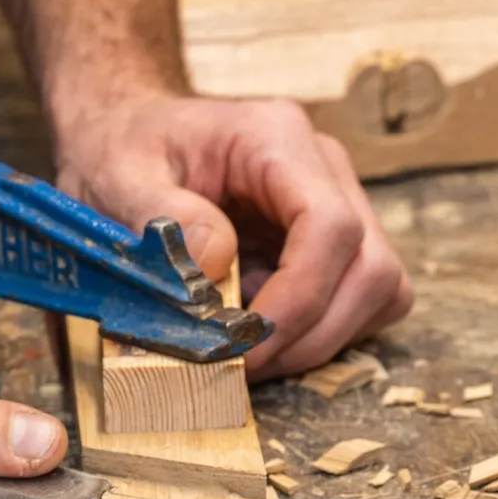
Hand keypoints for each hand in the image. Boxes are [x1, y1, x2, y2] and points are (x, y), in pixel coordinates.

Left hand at [51, 91, 413, 378]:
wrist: (125, 132)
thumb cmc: (122, 148)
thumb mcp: (118, 174)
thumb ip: (160, 216)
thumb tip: (215, 265)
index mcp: (275, 137)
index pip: (331, 225)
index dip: (299, 299)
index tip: (245, 345)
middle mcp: (323, 167)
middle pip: (371, 267)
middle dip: (311, 334)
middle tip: (240, 366)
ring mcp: (336, 203)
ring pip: (379, 290)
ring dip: (320, 340)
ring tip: (248, 356)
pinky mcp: (331, 242)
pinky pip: (360, 301)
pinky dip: (319, 333)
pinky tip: (261, 336)